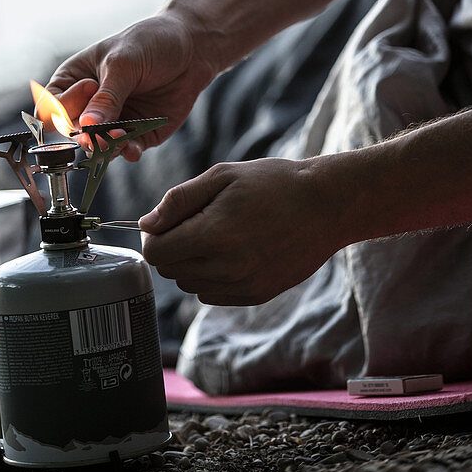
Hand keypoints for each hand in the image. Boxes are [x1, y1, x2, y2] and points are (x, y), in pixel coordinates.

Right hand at [46, 12, 217, 161]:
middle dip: (85, 134)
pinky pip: (126, 150)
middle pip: (73, 132)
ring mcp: (113, 120)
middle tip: (99, 132)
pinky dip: (127, 152)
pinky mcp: (137, 133)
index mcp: (75, 80)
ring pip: (98, 146)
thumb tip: (86, 126)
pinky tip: (132, 148)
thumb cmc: (151, 42)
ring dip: (106, 147)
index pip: (52, 107)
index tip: (88, 92)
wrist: (193, 47)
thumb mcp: (124, 63)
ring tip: (119, 138)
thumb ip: (107, 96)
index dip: (61, 109)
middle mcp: (90, 104)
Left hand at [138, 158, 346, 304]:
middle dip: (172, 247)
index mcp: (213, 235)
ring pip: (189, 285)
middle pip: (170, 271)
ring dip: (191, 263)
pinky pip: (212, 295)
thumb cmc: (272, 183)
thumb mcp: (221, 175)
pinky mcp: (256, 295)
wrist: (325, 206)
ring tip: (218, 233)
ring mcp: (242, 286)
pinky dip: (211, 276)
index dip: (154, 235)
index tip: (168, 220)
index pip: (156, 253)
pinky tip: (232, 250)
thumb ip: (179, 200)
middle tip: (196, 221)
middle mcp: (226, 268)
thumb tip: (146, 225)